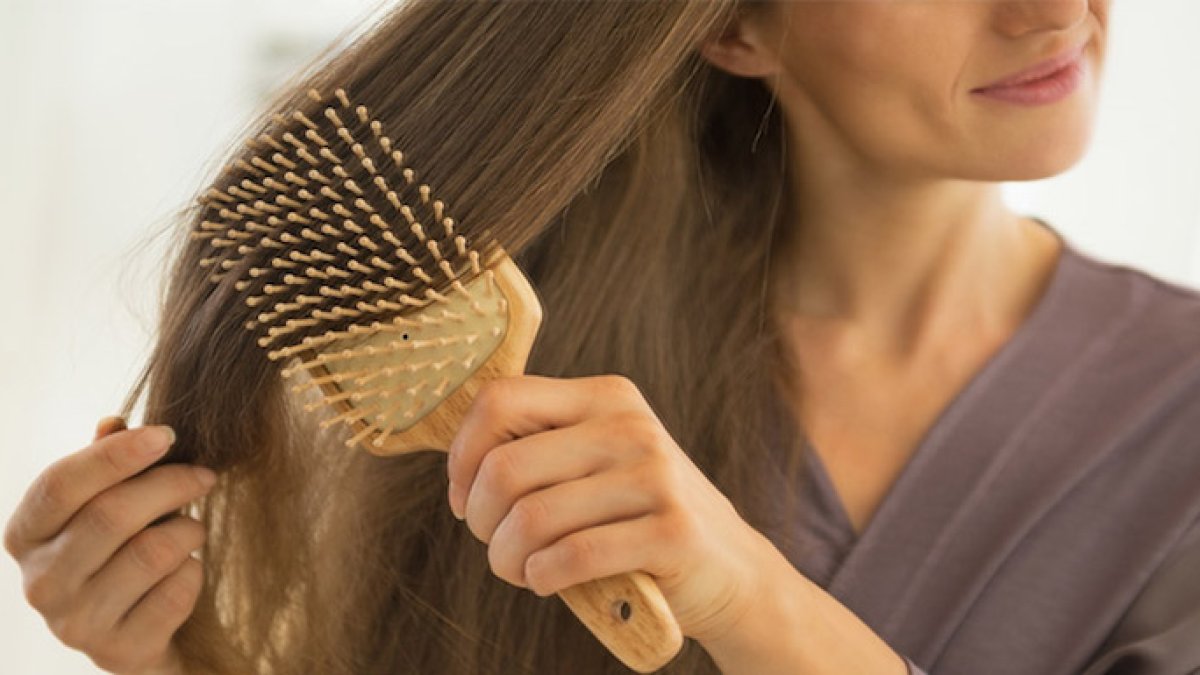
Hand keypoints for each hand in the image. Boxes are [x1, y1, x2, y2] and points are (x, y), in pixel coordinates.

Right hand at [4, 417, 216, 674]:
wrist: (138, 633)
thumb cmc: (120, 549)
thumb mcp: (104, 503)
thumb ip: (106, 463)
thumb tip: (114, 422)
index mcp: (26, 535)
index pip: (62, 484)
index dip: (116, 454)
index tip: (167, 434)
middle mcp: (39, 583)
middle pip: (111, 515)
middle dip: (170, 485)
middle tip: (204, 475)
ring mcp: (74, 624)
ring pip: (152, 553)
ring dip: (187, 531)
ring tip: (191, 529)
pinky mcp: (117, 651)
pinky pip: (177, 591)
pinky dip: (194, 571)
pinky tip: (185, 570)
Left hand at [446, 375, 789, 643]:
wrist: (728, 567)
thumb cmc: (636, 517)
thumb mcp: (594, 463)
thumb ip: (537, 449)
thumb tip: (455, 467)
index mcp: (605, 396)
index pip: (500, 400)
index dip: (463, 456)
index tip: (464, 496)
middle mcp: (631, 425)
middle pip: (504, 468)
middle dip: (480, 521)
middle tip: (496, 545)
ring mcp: (656, 476)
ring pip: (532, 518)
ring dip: (506, 560)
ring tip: (519, 570)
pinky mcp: (673, 532)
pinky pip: (572, 556)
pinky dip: (542, 578)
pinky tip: (548, 581)